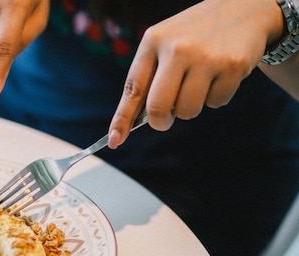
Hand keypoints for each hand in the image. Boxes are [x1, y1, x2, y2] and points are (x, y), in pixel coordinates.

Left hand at [107, 0, 285, 147]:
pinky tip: (220, 74)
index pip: (132, 89)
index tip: (114, 140)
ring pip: (187, 111)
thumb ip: (150, 77)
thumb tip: (136, 121)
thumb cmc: (195, 35)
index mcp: (153, 42)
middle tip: (165, 120)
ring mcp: (205, 57)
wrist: (244, 7)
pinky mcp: (232, 65)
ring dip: (190, 108)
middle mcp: (177, 48)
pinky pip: (215, 103)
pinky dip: (216, 97)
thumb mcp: (165, 43)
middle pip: (158, 108)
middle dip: (160, 122)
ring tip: (199, 83)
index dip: (122, 119)